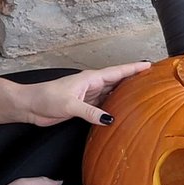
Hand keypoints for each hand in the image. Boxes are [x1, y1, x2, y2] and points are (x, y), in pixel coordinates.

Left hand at [18, 62, 150, 127]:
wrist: (30, 106)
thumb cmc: (46, 98)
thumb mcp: (70, 105)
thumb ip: (90, 112)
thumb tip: (110, 119)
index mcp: (91, 79)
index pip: (117, 72)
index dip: (134, 68)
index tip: (150, 65)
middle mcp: (92, 85)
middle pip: (118, 81)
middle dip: (134, 79)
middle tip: (153, 80)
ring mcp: (88, 95)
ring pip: (111, 93)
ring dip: (125, 93)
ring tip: (143, 95)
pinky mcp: (83, 106)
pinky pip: (103, 105)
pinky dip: (114, 107)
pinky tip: (122, 111)